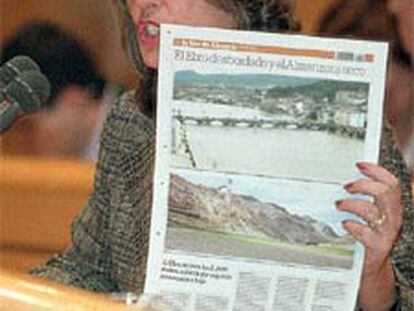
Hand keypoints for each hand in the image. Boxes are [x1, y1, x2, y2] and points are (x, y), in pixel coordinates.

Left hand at [336, 162, 402, 309]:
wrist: (374, 266)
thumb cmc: (370, 235)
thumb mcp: (371, 214)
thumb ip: (366, 198)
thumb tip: (350, 179)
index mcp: (392, 208)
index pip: (392, 183)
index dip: (376, 171)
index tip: (359, 164)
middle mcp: (393, 219)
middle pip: (385, 192)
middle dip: (364, 185)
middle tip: (347, 186)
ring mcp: (387, 233)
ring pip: (372, 211)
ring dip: (351, 204)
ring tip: (339, 204)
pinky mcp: (378, 247)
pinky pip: (365, 233)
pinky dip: (352, 225)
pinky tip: (345, 224)